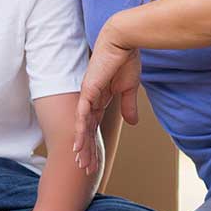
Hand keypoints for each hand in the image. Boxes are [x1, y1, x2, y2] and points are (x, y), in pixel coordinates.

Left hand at [73, 28, 141, 173]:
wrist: (123, 41)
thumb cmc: (126, 60)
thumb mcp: (129, 89)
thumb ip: (128, 106)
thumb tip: (133, 123)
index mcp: (99, 99)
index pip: (94, 126)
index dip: (93, 143)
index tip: (95, 159)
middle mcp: (89, 99)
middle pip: (85, 130)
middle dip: (86, 150)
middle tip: (85, 168)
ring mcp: (87, 96)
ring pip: (82, 127)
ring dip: (82, 145)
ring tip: (81, 163)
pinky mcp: (88, 91)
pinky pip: (82, 115)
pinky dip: (79, 130)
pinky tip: (78, 145)